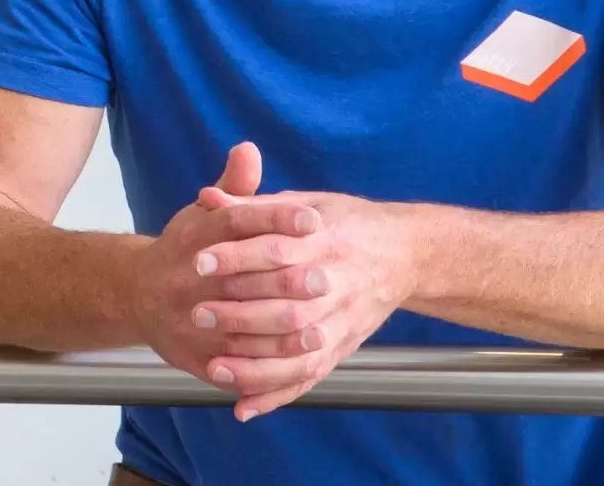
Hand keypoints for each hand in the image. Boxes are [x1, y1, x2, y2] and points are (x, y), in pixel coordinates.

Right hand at [131, 144, 327, 394]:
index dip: (274, 219)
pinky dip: (265, 363)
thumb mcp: (203, 214)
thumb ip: (233, 188)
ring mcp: (186, 319)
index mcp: (192, 238)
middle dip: (284, 279)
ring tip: (322, 324)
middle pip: (239, 277)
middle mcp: (185, 279)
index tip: (312, 219)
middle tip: (326, 276)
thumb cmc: (184, 249)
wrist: (135, 295)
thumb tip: (249, 149)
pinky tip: (294, 359)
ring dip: (281, 328)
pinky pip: (232, 363)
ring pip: (238, 326)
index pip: (234, 222)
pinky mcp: (191, 354)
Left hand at [191, 187, 419, 419]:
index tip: (198, 262)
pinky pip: (310, 377)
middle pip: (288, 307)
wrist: (405, 253)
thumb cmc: (346, 222)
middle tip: (198, 314)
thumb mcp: (305, 202)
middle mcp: (339, 285)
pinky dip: (277, 394)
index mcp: (327, 240)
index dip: (237, 257)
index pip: (278, 251)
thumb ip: (254, 204)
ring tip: (214, 365)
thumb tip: (205, 197)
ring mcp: (344, 321)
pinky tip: (244, 406)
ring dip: (256, 364)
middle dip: (240, 314)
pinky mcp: (344, 347)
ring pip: (300, 352)